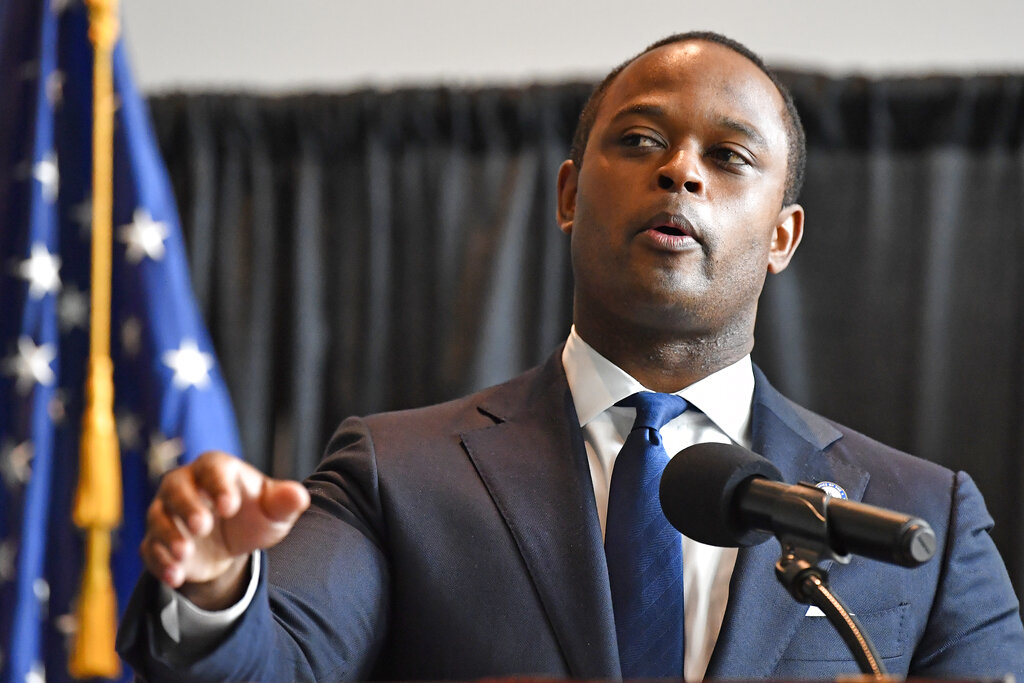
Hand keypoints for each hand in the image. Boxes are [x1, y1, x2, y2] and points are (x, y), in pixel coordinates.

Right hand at [141, 451, 309, 608]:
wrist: (233, 541)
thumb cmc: (255, 514)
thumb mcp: (275, 510)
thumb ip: (285, 502)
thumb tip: (299, 497)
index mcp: (216, 469)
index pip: (212, 468)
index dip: (218, 485)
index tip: (229, 506)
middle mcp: (185, 485)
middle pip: (176, 488)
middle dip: (187, 506)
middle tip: (201, 526)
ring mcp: (166, 513)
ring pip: (158, 517)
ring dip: (169, 535)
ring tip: (185, 553)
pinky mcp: (157, 541)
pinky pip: (150, 549)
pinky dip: (160, 562)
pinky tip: (175, 576)